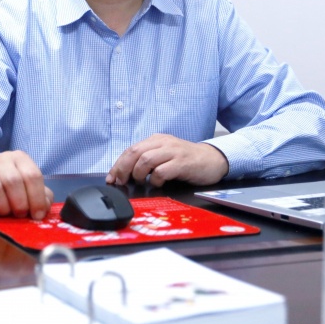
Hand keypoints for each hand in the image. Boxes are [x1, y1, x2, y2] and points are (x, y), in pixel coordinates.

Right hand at [0, 151, 53, 219]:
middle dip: (19, 204)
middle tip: (19, 214)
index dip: (37, 198)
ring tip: (5, 212)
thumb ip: (41, 196)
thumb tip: (43, 209)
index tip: (36, 215)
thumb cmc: (8, 186)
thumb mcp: (27, 187)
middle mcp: (0, 160)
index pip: (32, 175)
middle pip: (13, 181)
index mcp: (19, 159)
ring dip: (3, 207)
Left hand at [106, 134, 228, 186]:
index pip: (131, 149)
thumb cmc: (186, 161)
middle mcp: (163, 143)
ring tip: (141, 181)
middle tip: (121, 182)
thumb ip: (148, 161)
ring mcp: (173, 152)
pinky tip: (158, 183)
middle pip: (135, 152)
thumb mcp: (165, 155)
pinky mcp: (182, 163)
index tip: (111, 178)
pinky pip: (162, 171)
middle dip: (123, 168)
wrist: (212, 159)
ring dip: (138, 173)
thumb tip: (125, 174)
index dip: (118, 164)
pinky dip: (155, 179)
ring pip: (146, 159)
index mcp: (156, 140)